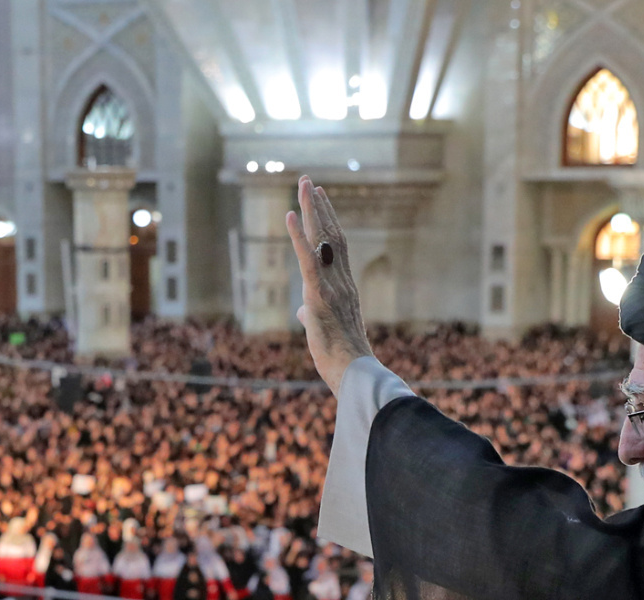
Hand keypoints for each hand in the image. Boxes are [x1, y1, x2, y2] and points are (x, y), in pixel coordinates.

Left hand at [286, 175, 371, 391]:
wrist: (352, 373)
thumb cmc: (340, 358)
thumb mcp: (323, 330)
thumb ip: (312, 314)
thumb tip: (301, 312)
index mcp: (345, 287)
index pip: (339, 246)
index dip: (330, 221)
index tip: (322, 200)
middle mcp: (342, 280)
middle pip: (333, 234)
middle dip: (320, 207)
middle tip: (309, 182)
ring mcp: (332, 286)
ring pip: (323, 239)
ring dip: (313, 210)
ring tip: (304, 185)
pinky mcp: (319, 295)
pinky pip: (308, 259)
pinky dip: (299, 235)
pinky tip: (290, 214)